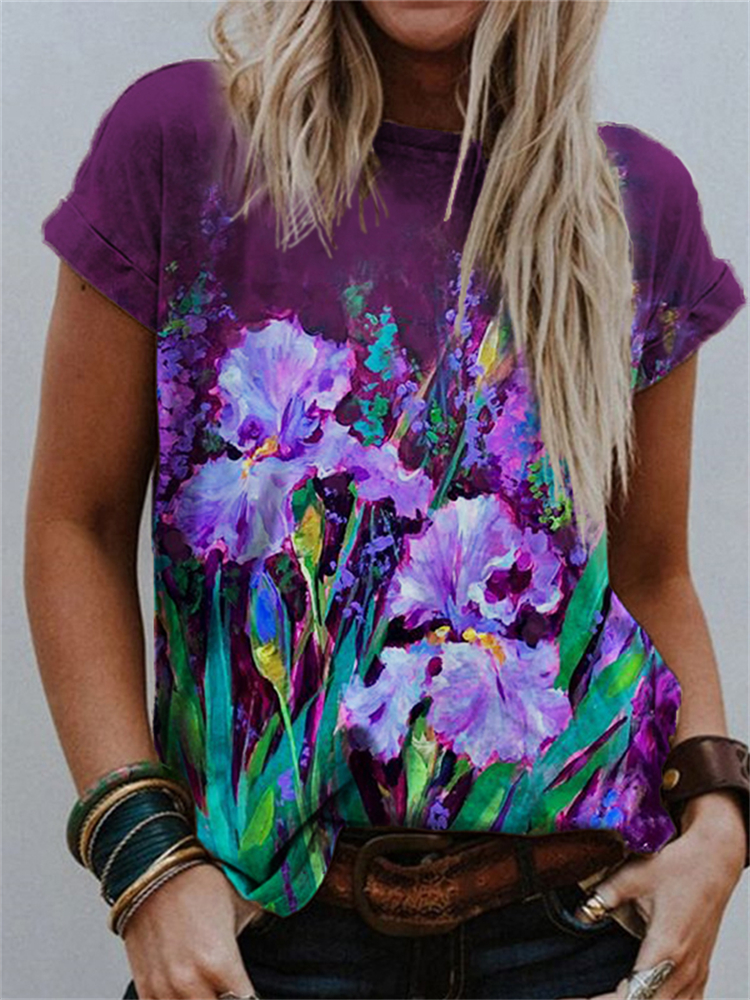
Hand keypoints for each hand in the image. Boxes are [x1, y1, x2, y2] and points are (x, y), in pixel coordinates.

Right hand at [122, 860, 262, 998]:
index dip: (252, 997)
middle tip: (234, 987)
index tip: (252, 989)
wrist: (153, 868)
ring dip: (205, 999)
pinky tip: (191, 990)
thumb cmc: (200, 882)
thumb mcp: (244, 903)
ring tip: (214, 986)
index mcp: (220, 964)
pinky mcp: (145, 987)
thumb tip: (284, 937)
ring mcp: (164, 988)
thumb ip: (262, 930)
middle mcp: (190, 983)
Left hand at [561, 792, 746, 998]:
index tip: (576, 998)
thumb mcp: (632, 877)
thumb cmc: (678, 868)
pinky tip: (642, 994)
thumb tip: (579, 915)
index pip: (632, 995)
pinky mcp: (700, 971)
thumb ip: (602, 898)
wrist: (714, 862)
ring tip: (607, 994)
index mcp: (666, 948)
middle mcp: (684, 968)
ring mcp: (696, 973)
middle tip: (585, 996)